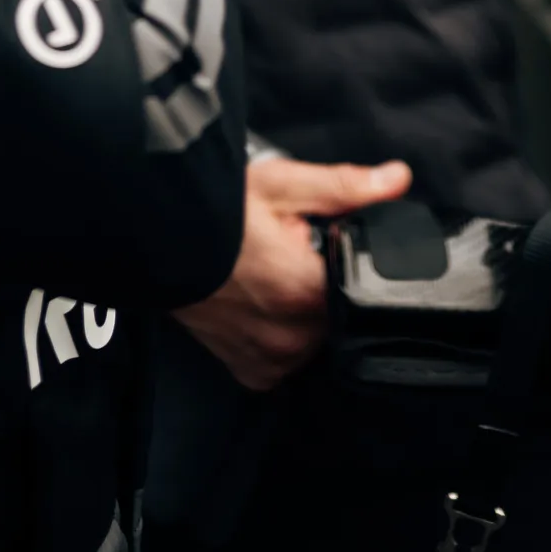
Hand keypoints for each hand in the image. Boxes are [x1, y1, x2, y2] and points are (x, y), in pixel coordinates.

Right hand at [173, 157, 411, 391]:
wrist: (152, 240)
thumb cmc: (214, 211)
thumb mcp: (280, 185)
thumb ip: (345, 187)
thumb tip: (398, 180)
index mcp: (307, 295)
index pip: (362, 286)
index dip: (348, 260)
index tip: (326, 242)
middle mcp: (292, 339)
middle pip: (340, 312)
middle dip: (324, 283)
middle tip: (292, 252)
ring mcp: (270, 361)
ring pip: (315, 337)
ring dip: (305, 311)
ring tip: (273, 275)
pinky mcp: (251, 372)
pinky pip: (286, 358)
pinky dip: (281, 334)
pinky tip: (261, 302)